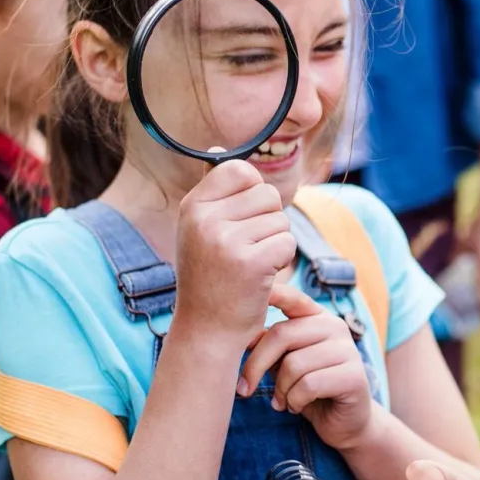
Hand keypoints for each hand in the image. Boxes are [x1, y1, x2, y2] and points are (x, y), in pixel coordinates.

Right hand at [172, 160, 294, 342]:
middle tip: (248, 250)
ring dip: (276, 243)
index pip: (240, 169)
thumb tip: (220, 148)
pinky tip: (261, 278)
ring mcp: (226, 241)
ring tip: (252, 265)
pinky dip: (282, 262)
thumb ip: (213, 192)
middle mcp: (204, 219)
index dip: (253, 192)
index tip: (244, 220)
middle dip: (269, 222)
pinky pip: (286, 243)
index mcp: (192, 206)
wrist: (206, 330)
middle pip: (267, 194)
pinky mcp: (250, 262)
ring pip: (280, 220)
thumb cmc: (209, 278)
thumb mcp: (200, 230)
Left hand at [240, 282, 375, 448]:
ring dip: (280, 390)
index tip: (246, 291)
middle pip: (282, 335)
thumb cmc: (309, 390)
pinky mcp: (354, 376)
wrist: (344, 423)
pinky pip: (308, 385)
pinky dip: (294, 401)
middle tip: (244, 389)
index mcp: (317, 318)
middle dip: (255, 366)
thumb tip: (241, 333)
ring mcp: (347, 350)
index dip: (271, 293)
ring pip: (293, 365)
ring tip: (281, 401)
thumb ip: (268, 345)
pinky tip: (296, 407)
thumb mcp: (283, 363)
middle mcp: (335, 326)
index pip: (292, 298)